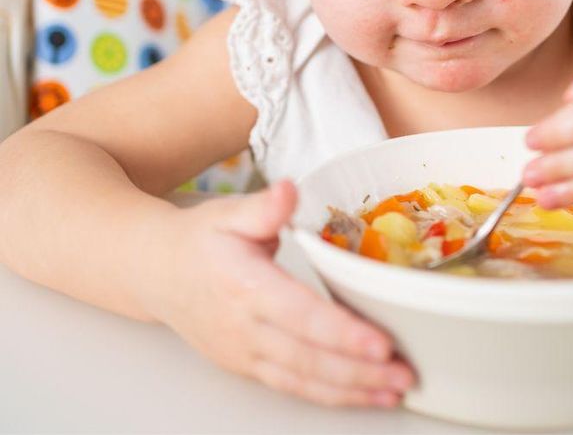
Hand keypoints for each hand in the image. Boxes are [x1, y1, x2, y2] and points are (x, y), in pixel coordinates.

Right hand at [147, 181, 415, 407]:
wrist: (154, 272)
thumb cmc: (198, 240)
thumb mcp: (227, 213)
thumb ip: (263, 206)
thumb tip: (290, 190)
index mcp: (244, 286)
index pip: (299, 315)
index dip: (341, 333)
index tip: (379, 343)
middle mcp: (244, 327)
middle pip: (308, 358)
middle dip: (359, 371)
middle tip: (404, 373)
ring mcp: (245, 353)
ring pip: (303, 380)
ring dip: (352, 390)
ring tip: (396, 389)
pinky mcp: (247, 366)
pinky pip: (293, 385)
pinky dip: (330, 394)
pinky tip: (364, 393)